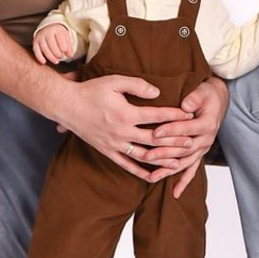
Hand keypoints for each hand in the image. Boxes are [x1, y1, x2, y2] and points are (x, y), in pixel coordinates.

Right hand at [33, 24, 73, 64]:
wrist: (48, 27)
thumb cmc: (59, 34)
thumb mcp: (66, 37)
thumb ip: (69, 47)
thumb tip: (70, 56)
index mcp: (56, 30)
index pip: (60, 39)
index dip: (63, 48)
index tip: (65, 52)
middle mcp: (47, 32)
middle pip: (52, 45)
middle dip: (57, 53)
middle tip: (61, 57)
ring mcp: (40, 37)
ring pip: (44, 49)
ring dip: (51, 57)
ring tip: (56, 61)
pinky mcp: (35, 42)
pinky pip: (36, 50)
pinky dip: (39, 57)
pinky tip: (44, 62)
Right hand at [58, 74, 194, 182]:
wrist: (67, 106)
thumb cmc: (91, 91)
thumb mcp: (114, 81)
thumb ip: (137, 85)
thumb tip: (157, 92)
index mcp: (126, 114)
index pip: (157, 116)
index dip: (175, 115)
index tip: (189, 115)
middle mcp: (122, 132)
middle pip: (155, 139)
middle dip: (174, 141)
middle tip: (191, 142)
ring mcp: (115, 144)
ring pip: (143, 156)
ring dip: (161, 160)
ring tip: (178, 162)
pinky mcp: (107, 151)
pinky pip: (127, 165)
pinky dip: (141, 172)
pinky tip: (153, 176)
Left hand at [145, 77, 229, 196]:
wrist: (218, 100)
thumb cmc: (207, 95)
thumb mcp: (202, 92)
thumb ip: (194, 98)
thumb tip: (185, 105)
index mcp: (207, 124)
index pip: (187, 129)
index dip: (171, 130)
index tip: (155, 133)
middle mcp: (206, 139)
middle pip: (184, 149)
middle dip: (164, 153)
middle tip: (147, 156)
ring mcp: (203, 148)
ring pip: (185, 162)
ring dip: (169, 170)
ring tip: (152, 177)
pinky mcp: (199, 153)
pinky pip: (192, 169)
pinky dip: (184, 181)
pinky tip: (174, 192)